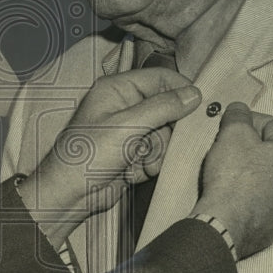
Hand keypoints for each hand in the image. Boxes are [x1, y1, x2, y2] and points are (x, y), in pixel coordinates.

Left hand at [21, 69, 200, 244]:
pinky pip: (157, 154)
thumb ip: (163, 107)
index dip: (181, 90)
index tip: (202, 106)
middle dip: (165, 132)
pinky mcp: (133, 153)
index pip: (160, 78)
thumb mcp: (128, 126)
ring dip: (157, 153)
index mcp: (118, 89)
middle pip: (167, 110)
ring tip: (138, 162)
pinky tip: (132, 172)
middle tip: (155, 144)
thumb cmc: (89, 155)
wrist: (70, 194)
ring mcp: (130, 130)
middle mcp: (125, 106)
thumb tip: (194, 94)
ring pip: (165, 135)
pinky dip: (149, 165)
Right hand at [193, 102, 272, 258]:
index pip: (272, 125)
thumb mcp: (233, 135)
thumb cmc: (233, 176)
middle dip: (251, 147)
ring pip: (271, 176)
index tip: (228, 128)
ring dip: (253, 170)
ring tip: (229, 172)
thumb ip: (239, 116)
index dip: (247, 121)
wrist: (226, 226)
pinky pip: (266, 198)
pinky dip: (253, 192)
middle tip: (227, 149)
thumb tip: (240, 108)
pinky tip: (235, 194)